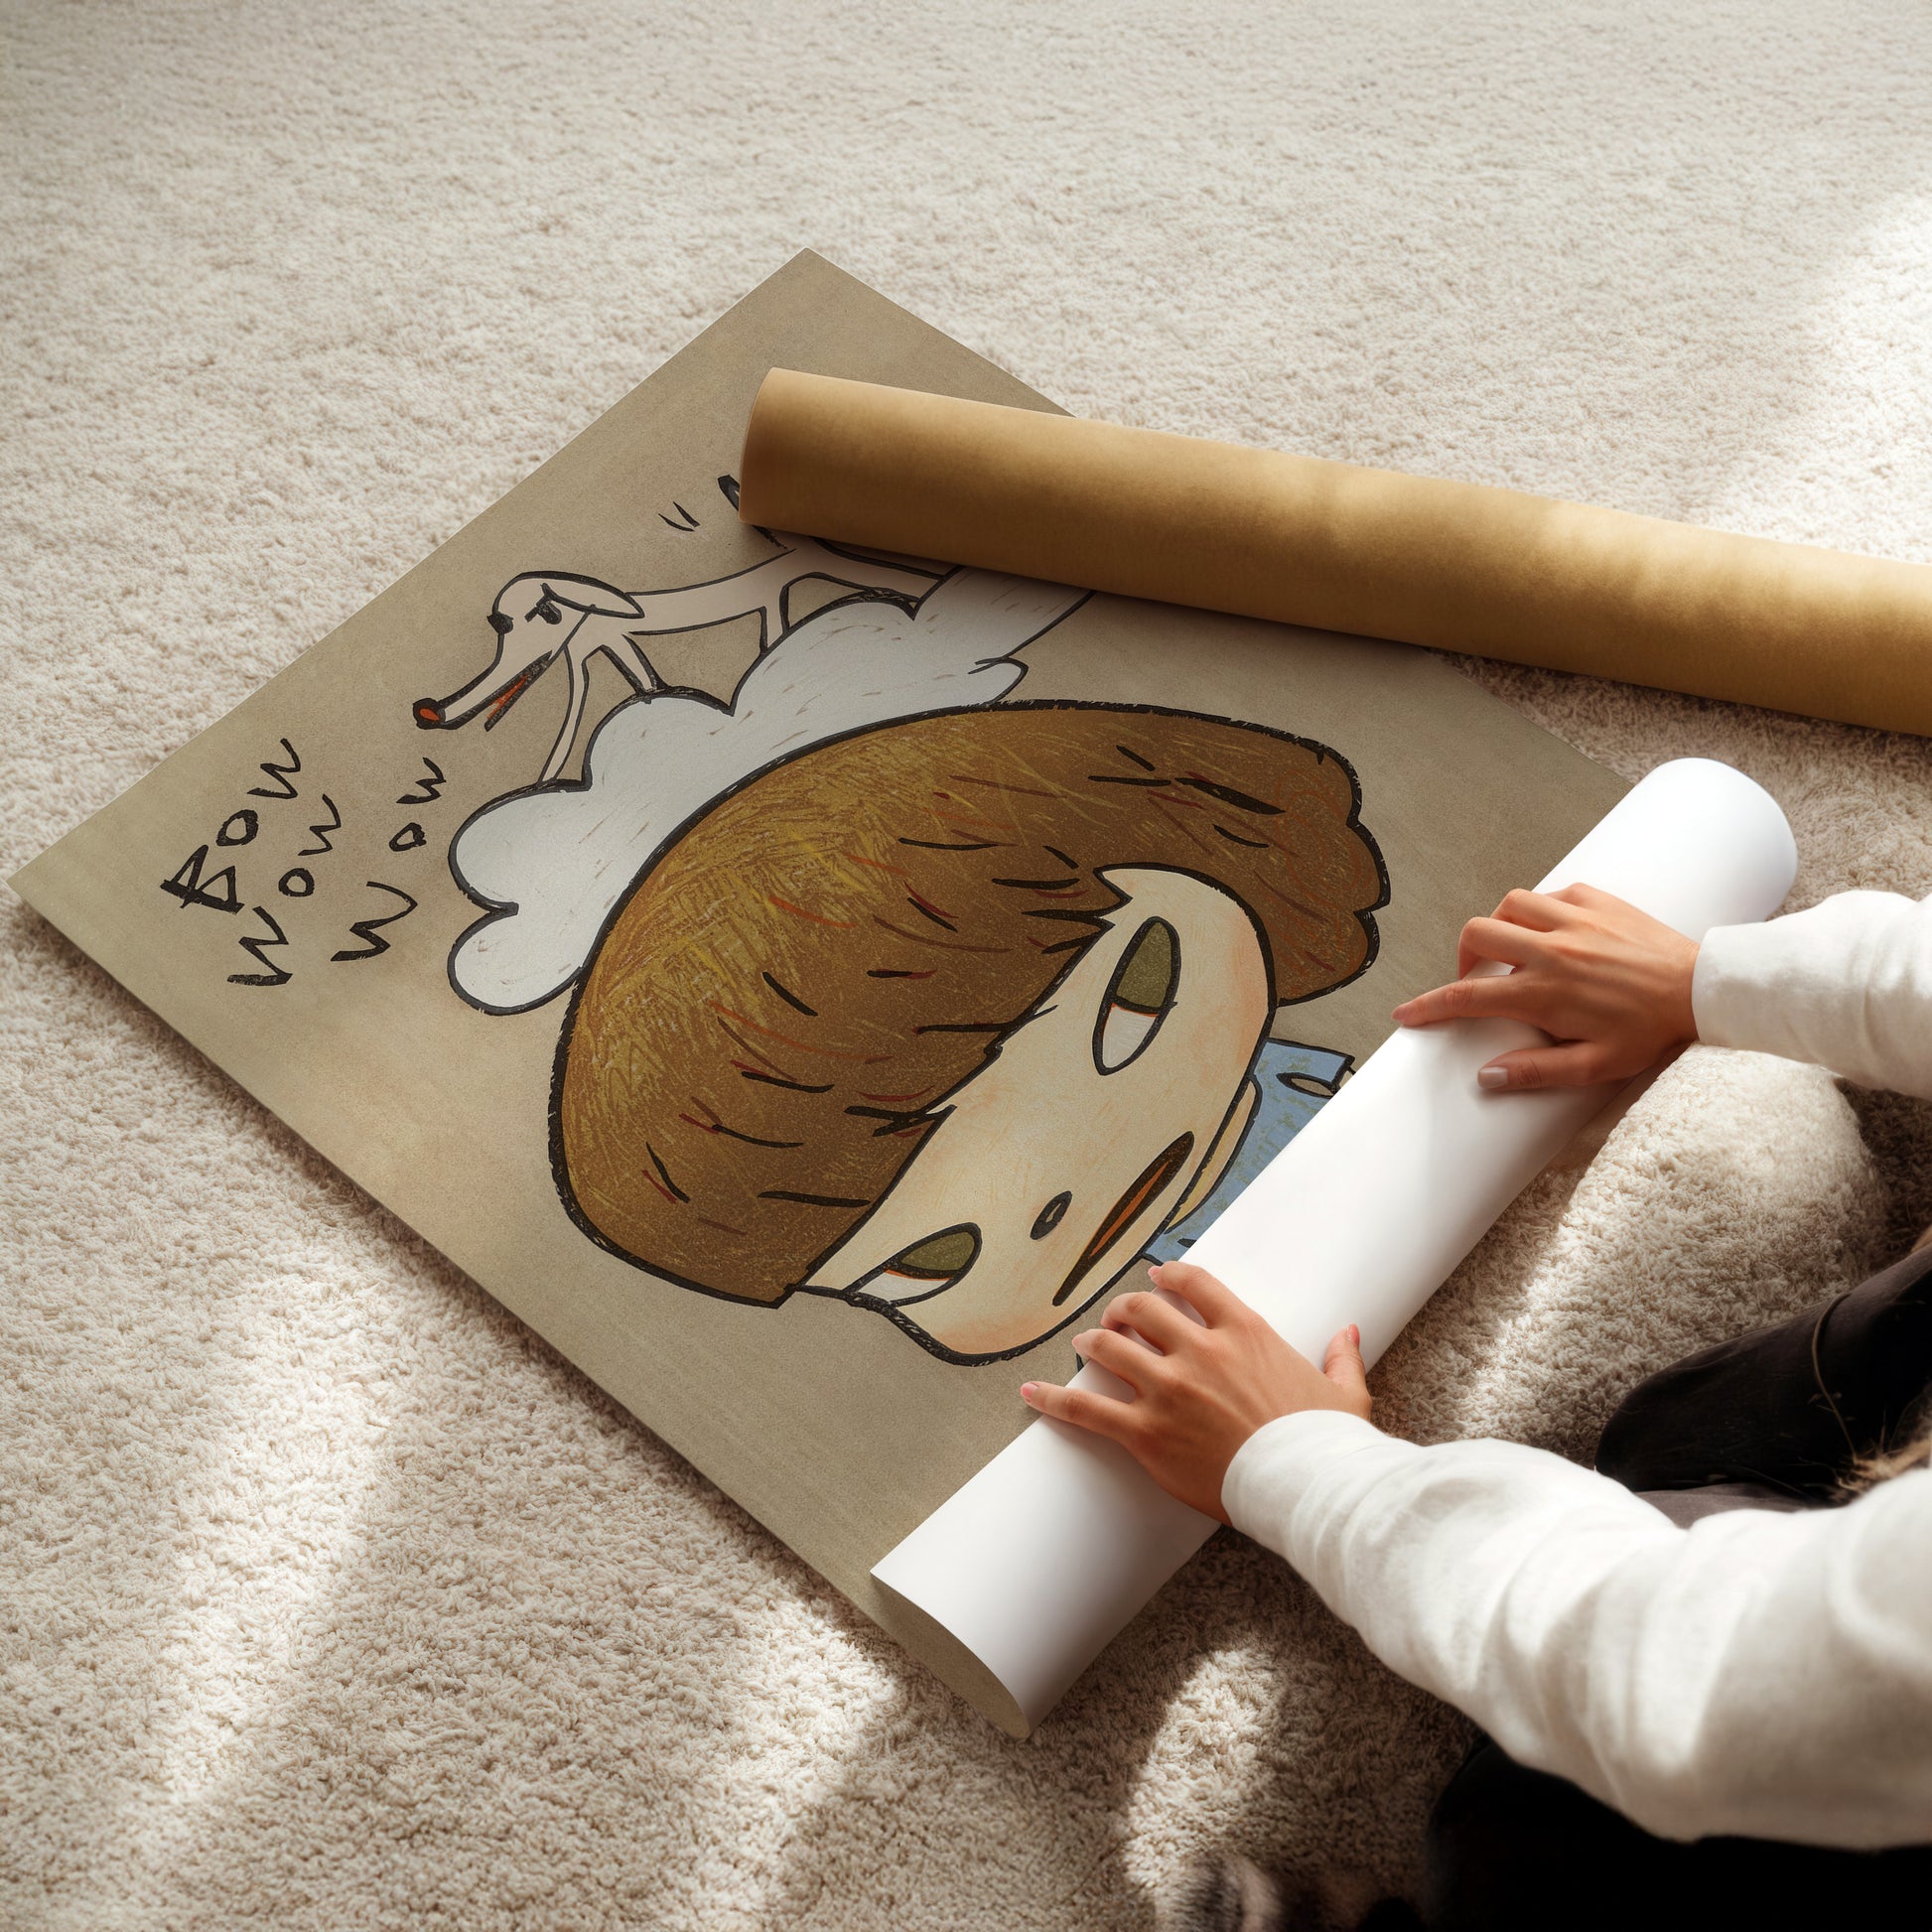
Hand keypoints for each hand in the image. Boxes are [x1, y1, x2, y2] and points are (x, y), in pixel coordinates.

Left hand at [1019, 1261, 1369, 1522]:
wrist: (1308, 1487)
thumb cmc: (1327, 1443)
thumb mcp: (1343, 1392)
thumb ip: (1341, 1357)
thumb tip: (1349, 1332)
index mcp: (1245, 1332)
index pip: (1194, 1283)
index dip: (1168, 1275)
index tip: (1156, 1276)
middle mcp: (1200, 1351)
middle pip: (1141, 1309)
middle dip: (1123, 1309)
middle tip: (1115, 1318)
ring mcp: (1169, 1390)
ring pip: (1110, 1348)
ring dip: (1092, 1343)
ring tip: (1084, 1345)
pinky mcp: (1146, 1433)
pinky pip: (1087, 1409)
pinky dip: (1054, 1398)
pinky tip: (1031, 1391)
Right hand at [1390, 883, 1698, 1090]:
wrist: (1703, 989)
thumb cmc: (1651, 1032)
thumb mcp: (1596, 1066)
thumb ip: (1537, 1072)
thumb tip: (1486, 1076)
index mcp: (1544, 992)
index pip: (1467, 997)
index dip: (1429, 1006)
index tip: (1406, 1013)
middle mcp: (1551, 950)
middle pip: (1477, 935)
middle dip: (1463, 957)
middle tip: (1476, 979)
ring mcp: (1574, 919)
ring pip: (1508, 905)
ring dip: (1499, 927)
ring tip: (1512, 951)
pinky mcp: (1597, 900)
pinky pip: (1550, 894)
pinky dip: (1540, 910)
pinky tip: (1553, 931)